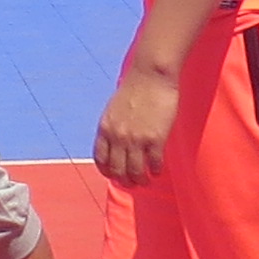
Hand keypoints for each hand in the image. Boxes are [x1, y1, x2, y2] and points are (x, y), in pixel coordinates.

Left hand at [93, 56, 180, 185]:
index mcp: (105, 128)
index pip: (101, 160)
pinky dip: (155, 170)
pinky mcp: (155, 138)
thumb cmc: (134, 88)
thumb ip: (113, 127)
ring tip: (146, 180)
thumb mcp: (114, 109)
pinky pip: (154, 163)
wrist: (151, 75)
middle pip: (117, 170)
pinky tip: (158, 170)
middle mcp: (118, 137)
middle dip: (125, 181)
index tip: (114, 175)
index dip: (107, 171)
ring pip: (135, 172)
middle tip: (132, 183)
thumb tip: (116, 144)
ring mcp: (136, 139)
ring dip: (141, 180)